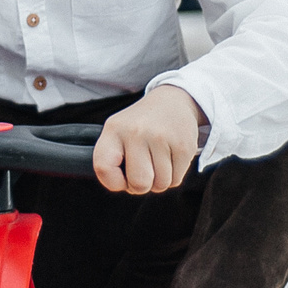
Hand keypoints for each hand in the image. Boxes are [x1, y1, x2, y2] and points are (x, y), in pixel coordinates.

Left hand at [92, 85, 206, 194]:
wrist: (172, 102)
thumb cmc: (140, 125)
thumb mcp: (117, 132)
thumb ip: (110, 159)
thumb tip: (120, 185)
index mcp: (114, 129)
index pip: (103, 168)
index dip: (113, 182)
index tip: (121, 177)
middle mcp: (136, 132)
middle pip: (138, 184)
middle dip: (141, 186)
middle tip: (143, 171)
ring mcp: (161, 138)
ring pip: (160, 185)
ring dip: (159, 180)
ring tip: (157, 160)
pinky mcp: (183, 146)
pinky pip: (175, 181)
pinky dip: (173, 176)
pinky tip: (169, 157)